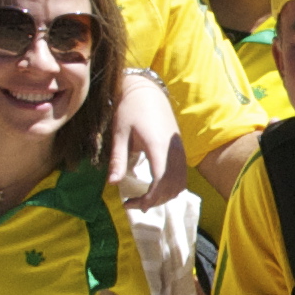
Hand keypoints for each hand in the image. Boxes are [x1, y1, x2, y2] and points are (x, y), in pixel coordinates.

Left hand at [111, 71, 185, 210]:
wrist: (147, 90)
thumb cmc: (130, 108)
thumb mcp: (119, 133)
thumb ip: (118, 159)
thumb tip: (112, 183)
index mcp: (158, 146)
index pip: (160, 181)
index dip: (149, 198)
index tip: (132, 204)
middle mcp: (173, 150)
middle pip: (172, 186)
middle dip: (154, 200)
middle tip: (133, 204)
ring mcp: (179, 150)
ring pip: (180, 183)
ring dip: (164, 196)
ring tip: (144, 199)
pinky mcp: (179, 149)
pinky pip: (182, 175)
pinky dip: (171, 187)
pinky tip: (156, 188)